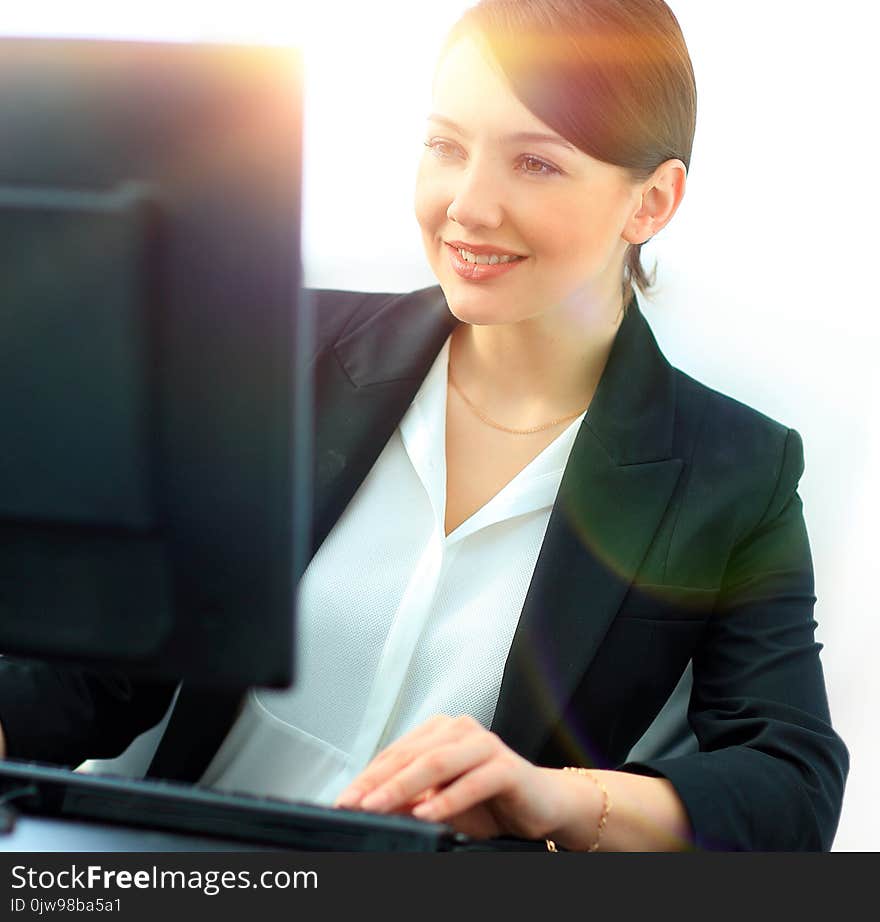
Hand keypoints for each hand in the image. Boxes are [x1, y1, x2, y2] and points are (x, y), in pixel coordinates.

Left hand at [333, 715, 570, 840]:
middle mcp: (460, 729)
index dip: (367, 776)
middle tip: (354, 803)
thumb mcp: (439, 802)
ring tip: (379, 806)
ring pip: (437, 763)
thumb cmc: (489, 800)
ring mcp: (484, 744)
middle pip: (411, 755)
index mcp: (439, 731)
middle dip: (378, 782)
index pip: (395, 752)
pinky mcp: (506, 766)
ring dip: (404, 787)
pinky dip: (448, 799)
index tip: (345, 799)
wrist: (541, 804)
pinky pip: (473, 781)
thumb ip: (408, 800)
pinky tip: (428, 813)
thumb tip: (370, 805)